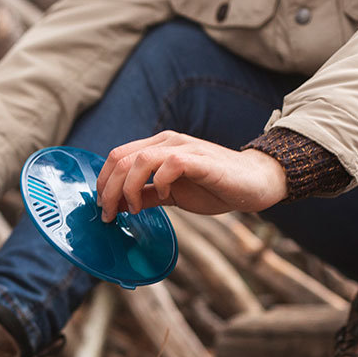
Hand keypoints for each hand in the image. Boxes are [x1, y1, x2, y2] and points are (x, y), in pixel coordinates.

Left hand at [95, 131, 287, 221]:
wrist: (253, 183)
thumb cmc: (215, 187)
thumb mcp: (172, 195)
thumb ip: (147, 196)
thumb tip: (121, 205)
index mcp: (157, 148)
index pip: (118, 157)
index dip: (103, 182)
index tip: (104, 208)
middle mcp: (167, 142)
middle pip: (121, 158)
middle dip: (108, 189)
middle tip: (108, 215)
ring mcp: (183, 148)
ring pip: (139, 159)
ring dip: (127, 188)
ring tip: (130, 209)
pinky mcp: (199, 159)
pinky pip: (169, 164)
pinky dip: (159, 182)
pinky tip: (164, 196)